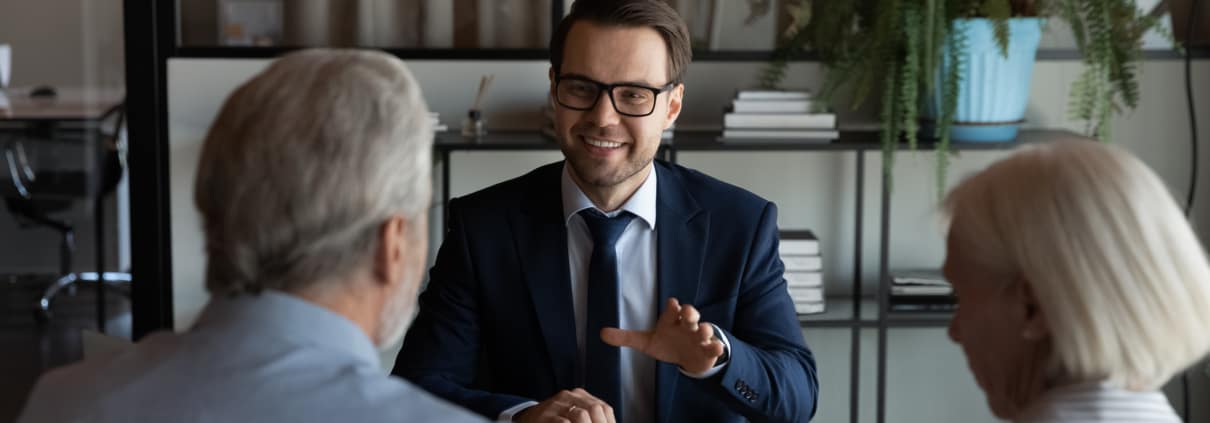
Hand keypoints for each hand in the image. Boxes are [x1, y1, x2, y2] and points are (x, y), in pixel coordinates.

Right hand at [514, 388, 616, 422]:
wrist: (527, 420)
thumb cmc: (556, 421)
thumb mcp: (573, 416)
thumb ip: (591, 419)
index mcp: (581, 396)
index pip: (603, 408)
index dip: (608, 422)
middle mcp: (570, 396)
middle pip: (595, 409)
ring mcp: (556, 404)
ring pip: (581, 415)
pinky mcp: (545, 415)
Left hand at [600, 298, 725, 374]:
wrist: (687, 357)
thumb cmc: (666, 344)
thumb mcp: (645, 342)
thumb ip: (625, 337)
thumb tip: (601, 333)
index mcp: (671, 321)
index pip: (671, 311)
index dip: (672, 308)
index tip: (672, 304)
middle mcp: (686, 325)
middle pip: (689, 315)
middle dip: (689, 312)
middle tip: (686, 311)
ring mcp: (699, 337)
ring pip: (705, 329)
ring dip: (705, 329)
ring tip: (703, 330)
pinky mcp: (708, 350)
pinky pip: (714, 347)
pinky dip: (716, 347)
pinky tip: (715, 348)